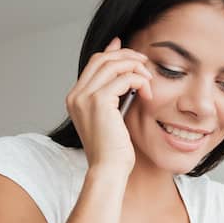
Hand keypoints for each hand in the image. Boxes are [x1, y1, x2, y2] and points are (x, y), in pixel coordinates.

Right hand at [64, 37, 153, 174]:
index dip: (113, 53)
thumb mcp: (111, 118)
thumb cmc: (112, 150)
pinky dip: (139, 81)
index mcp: (75, 98)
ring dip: (135, 68)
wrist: (108, 169)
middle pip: (102, 59)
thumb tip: (125, 75)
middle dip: (127, 56)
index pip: (94, 64)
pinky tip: (147, 94)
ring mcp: (85, 97)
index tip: (131, 53)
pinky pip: (124, 78)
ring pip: (113, 65)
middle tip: (145, 64)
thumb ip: (114, 96)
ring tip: (148, 80)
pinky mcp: (99, 101)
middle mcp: (76, 95)